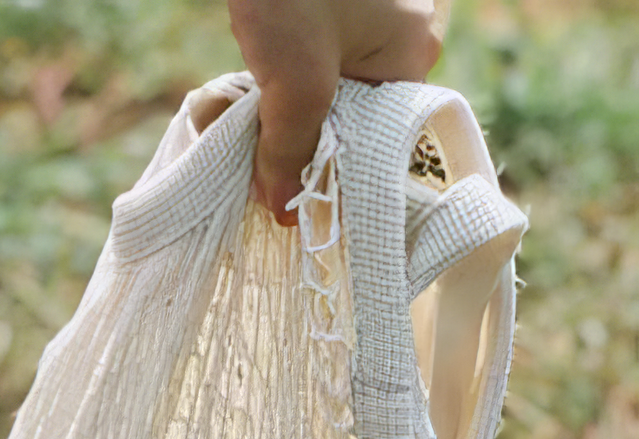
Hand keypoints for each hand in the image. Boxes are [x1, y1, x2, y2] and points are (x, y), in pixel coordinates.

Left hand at [228, 0, 448, 225]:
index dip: (326, 174)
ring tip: (229, 127)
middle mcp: (398, 34)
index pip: (373, 142)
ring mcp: (360, 14)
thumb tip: (282, 214)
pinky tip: (231, 98)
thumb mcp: (293, 81)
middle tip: (246, 165)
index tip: (280, 200)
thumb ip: (289, 150)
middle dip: (290, 143)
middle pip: (342, 118)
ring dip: (270, 117)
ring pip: (313, 93)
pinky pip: (297, 63)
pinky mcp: (321, 6)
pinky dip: (264, 84)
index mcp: (412, 55)